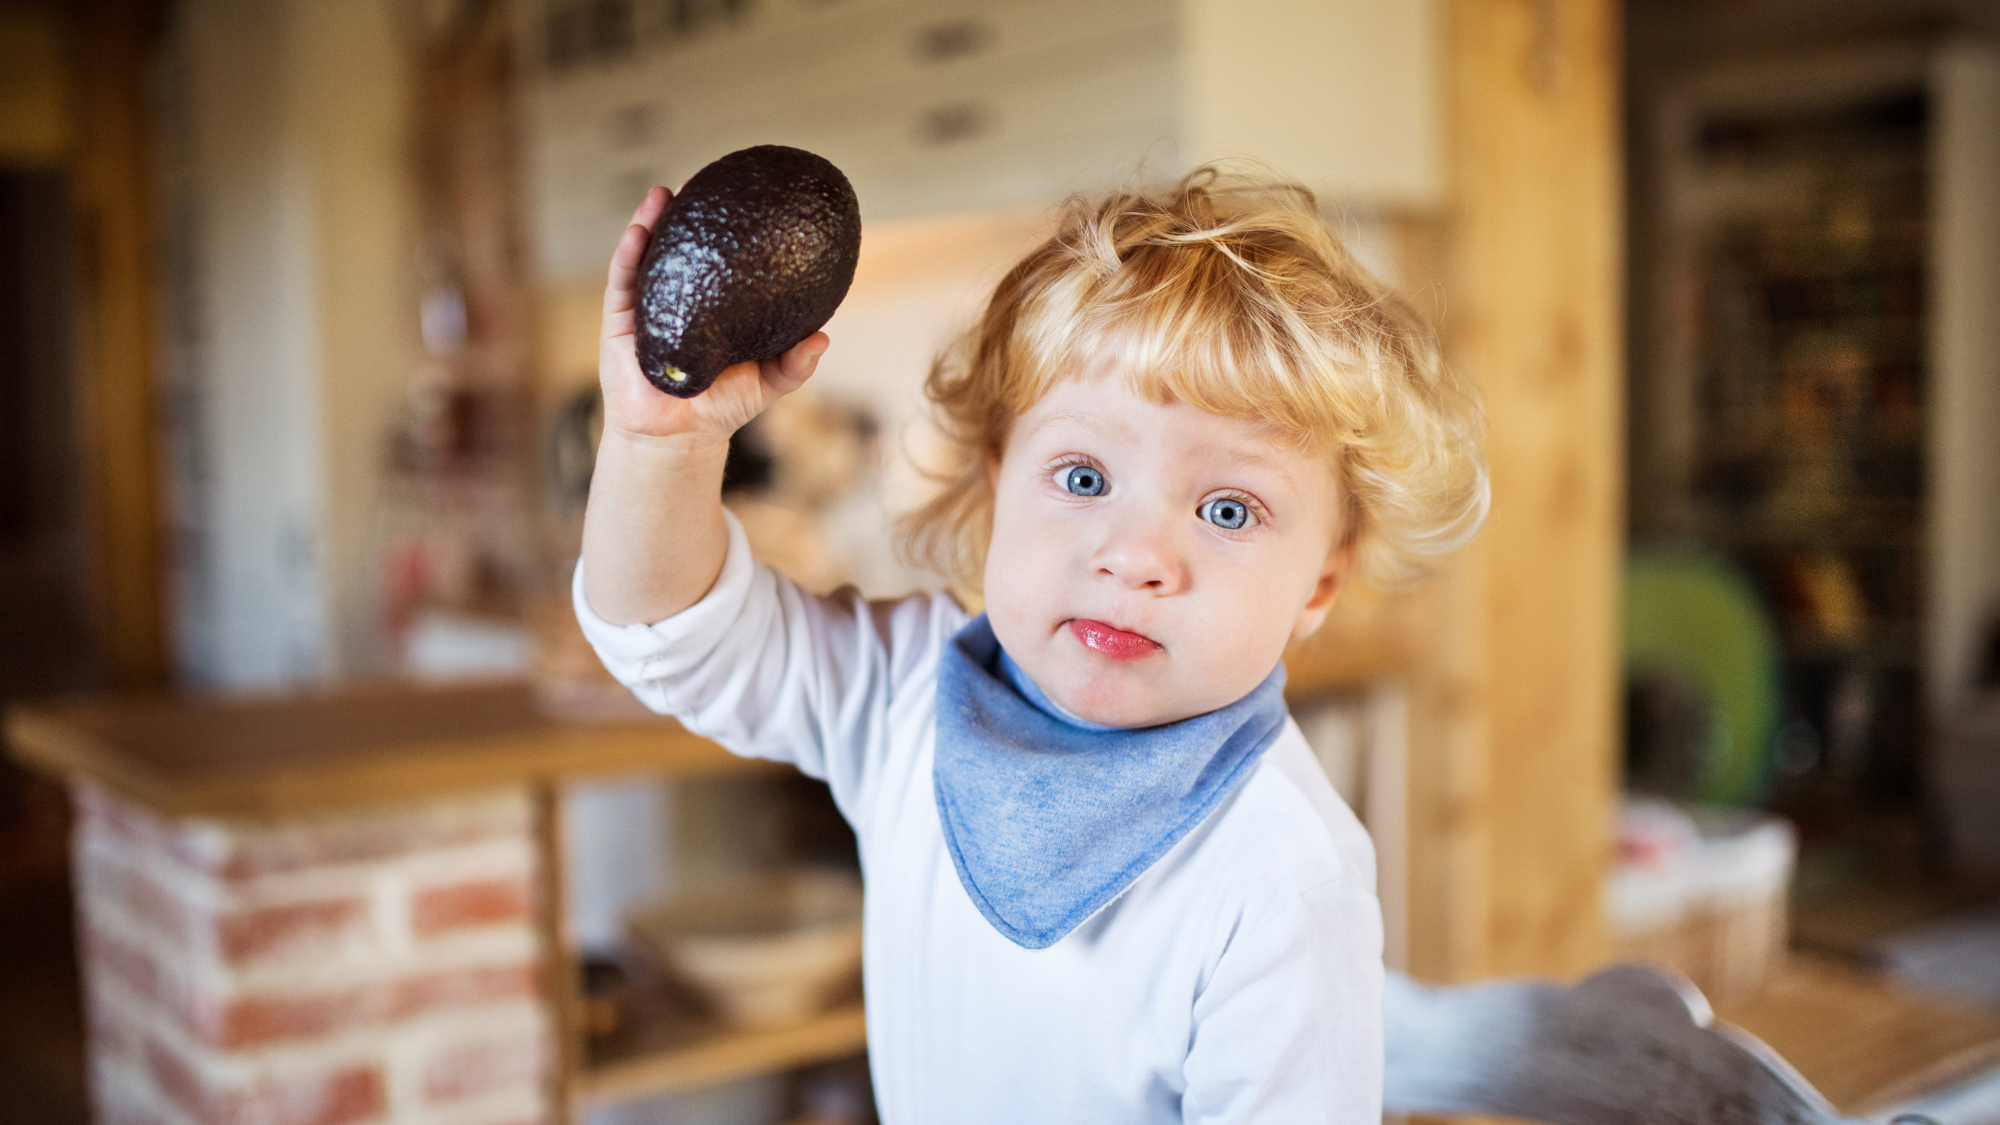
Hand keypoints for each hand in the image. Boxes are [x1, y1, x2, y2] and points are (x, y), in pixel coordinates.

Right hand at [597, 186, 828, 444]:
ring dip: (652, 220)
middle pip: (680, 246)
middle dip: (687, 212)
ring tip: (664, 193)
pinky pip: (623, 280)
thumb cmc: (722, 407)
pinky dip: (630, 252)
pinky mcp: (619, 321)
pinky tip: (639, 230)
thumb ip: (794, 364)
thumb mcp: (766, 383)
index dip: (726, 227)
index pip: (718, 258)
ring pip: (647, 254)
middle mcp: (678, 296)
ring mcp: (646, 305)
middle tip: (702, 180)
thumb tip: (823, 337)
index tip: (742, 195)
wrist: (676, 439)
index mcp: (711, 304)